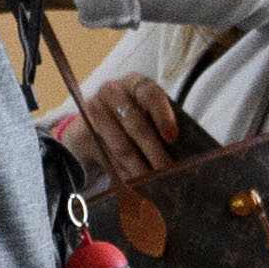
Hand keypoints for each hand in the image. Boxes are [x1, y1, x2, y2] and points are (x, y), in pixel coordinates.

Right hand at [71, 73, 197, 184]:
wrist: (92, 123)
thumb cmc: (131, 118)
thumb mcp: (146, 114)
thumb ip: (163, 127)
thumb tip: (185, 156)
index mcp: (136, 84)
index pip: (150, 95)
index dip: (163, 116)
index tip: (172, 138)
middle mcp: (113, 91)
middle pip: (136, 125)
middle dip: (155, 153)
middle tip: (168, 172)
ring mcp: (95, 109)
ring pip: (121, 145)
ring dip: (139, 168)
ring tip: (153, 183)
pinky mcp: (84, 130)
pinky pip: (107, 156)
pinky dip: (123, 172)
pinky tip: (135, 184)